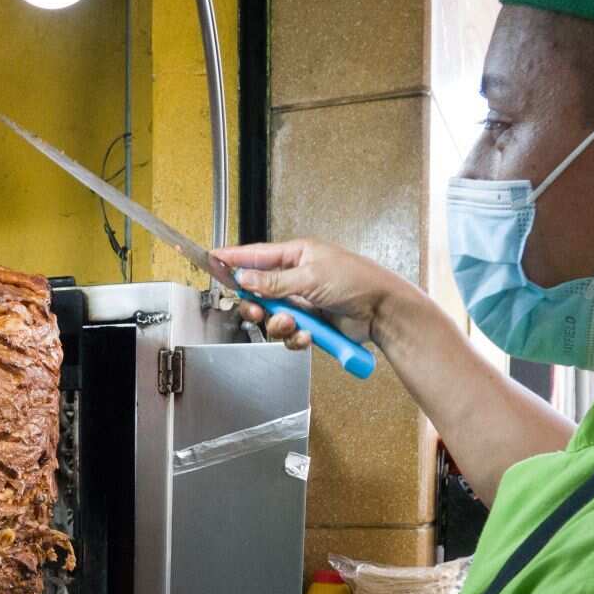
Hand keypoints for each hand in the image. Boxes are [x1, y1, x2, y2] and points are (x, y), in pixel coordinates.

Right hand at [213, 239, 423, 350]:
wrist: (382, 312)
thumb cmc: (358, 281)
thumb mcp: (311, 276)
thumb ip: (274, 281)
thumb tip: (245, 277)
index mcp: (297, 255)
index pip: (256, 255)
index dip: (233, 259)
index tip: (211, 259)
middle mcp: (296, 277)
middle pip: (258, 292)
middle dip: (256, 305)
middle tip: (258, 311)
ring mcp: (302, 302)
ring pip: (271, 317)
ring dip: (278, 324)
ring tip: (293, 324)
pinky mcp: (309, 324)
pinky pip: (288, 334)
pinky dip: (295, 337)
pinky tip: (308, 335)